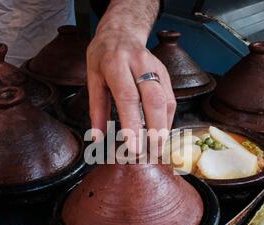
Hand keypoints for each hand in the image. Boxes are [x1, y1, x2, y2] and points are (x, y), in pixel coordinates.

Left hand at [86, 3, 175, 153]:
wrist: (122, 32)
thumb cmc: (104, 56)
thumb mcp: (92, 78)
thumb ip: (96, 108)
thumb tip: (97, 138)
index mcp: (116, 64)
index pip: (127, 97)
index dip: (132, 123)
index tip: (134, 147)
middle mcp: (140, 64)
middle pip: (154, 100)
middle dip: (155, 130)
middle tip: (150, 153)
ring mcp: (156, 68)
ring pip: (166, 100)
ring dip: (164, 128)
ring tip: (157, 149)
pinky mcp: (166, 74)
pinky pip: (170, 100)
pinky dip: (167, 120)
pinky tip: (161, 134)